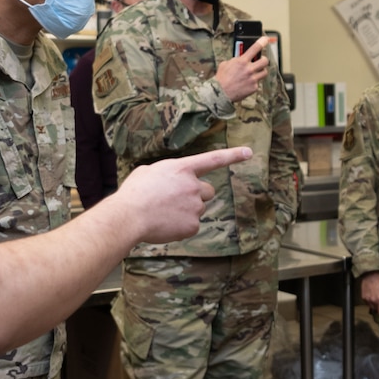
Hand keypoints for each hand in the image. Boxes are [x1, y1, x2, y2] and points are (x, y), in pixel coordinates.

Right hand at [116, 147, 252, 242]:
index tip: (249, 152)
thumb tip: (166, 181)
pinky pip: (192, 225)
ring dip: (186, 211)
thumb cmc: (133, 194)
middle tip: (176, 201)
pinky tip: (165, 224)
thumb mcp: (147, 172)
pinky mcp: (193, 225)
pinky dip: (181, 227)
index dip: (233, 155)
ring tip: (164, 213)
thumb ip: (165, 174)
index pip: (213, 159)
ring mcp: (195, 206)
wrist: (129, 216)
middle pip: (208, 191)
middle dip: (197, 195)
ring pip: (198, 209)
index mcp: (182, 169)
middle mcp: (193, 185)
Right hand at [216, 36, 271, 102]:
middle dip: (264, 60)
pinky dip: (254, 82)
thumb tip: (240, 58)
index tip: (266, 39)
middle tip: (261, 61)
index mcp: (242, 61)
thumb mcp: (225, 64)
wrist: (220, 93)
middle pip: (265, 61)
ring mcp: (253, 79)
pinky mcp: (254, 87)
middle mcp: (249, 69)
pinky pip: (258, 82)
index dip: (262, 42)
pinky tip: (247, 83)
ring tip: (255, 72)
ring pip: (264, 72)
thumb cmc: (221, 78)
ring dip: (261, 71)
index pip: (255, 48)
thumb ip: (235, 60)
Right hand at [361, 272, 378, 314]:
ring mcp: (367, 300)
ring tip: (377, 299)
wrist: (371, 275)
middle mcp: (373, 301)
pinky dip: (370, 302)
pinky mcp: (363, 298)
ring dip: (375, 305)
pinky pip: (368, 303)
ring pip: (372, 307)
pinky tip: (372, 296)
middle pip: (377, 310)